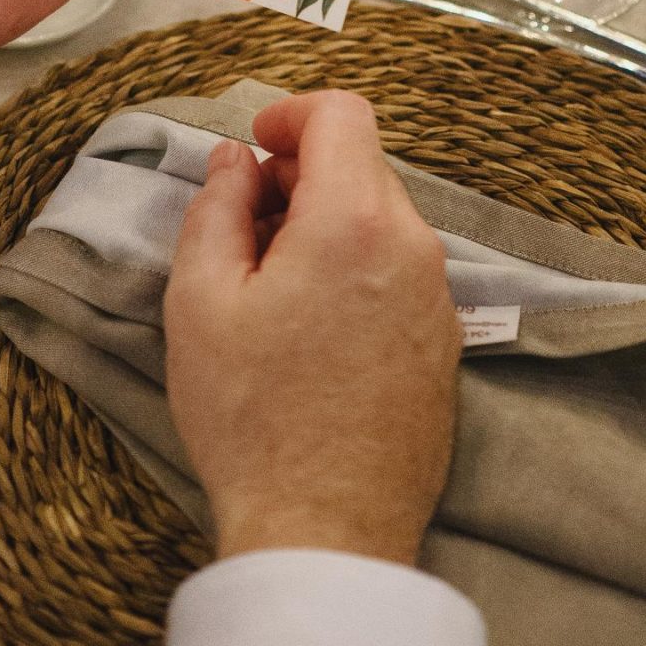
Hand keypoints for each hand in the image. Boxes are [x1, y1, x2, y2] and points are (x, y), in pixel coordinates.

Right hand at [165, 91, 459, 566]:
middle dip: (301, 177)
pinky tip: (310, 330)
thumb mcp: (200, 300)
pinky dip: (356, 273)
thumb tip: (235, 162)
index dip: (290, 115)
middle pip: (362, 168)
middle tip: (243, 228)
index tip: (253, 148)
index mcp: (355, 221)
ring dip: (327, 228)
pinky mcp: (445, 347)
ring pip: (381, 223)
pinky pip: (399, 276)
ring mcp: (439, 300)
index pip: (342, 114)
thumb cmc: (252, 417)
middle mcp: (414, 248)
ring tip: (270, 289)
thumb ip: (216, 208)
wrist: (325, 531)